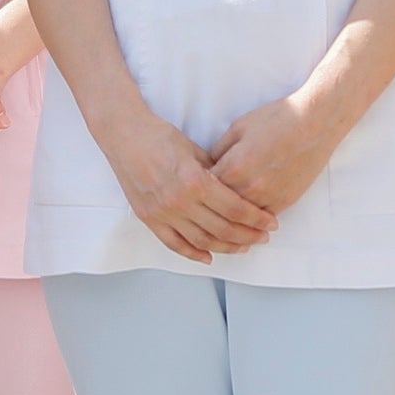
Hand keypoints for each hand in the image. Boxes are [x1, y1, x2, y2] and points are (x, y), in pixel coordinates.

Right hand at [93, 110, 276, 262]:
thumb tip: (235, 190)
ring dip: (226, 247)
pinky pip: (174, 243)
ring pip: (201, 241)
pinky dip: (193, 254)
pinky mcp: (149, 218)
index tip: (270, 223)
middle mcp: (180, 201)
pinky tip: (208, 258)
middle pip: (222, 228)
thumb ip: (215, 173)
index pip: (234, 208)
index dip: (256, 219)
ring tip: (243, 248)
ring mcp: (163, 213)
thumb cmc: (159, 136)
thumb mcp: (195, 150)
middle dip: (247, 235)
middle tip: (262, 238)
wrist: (124, 135)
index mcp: (195, 181)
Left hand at [208, 94, 337, 218]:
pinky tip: (244, 220)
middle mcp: (249, 187)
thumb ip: (218, 150)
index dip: (195, 188)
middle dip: (209, 207)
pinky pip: (261, 221)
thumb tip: (207, 167)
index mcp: (233, 167)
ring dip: (229, 219)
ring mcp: (268, 198)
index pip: (203, 189)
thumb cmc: (275, 120)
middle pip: (219, 208)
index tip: (191, 189)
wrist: (314, 124)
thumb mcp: (238, 128)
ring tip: (219, 219)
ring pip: (240, 220)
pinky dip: (251, 221)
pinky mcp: (284, 203)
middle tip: (202, 207)